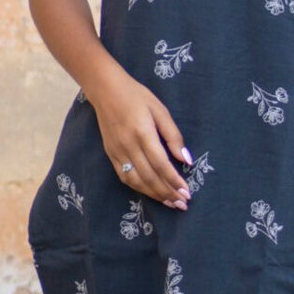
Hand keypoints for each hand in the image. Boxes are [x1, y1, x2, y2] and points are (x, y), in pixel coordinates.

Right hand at [85, 64, 191, 208]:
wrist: (106, 90)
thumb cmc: (137, 97)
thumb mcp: (161, 110)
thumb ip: (173, 135)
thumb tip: (186, 159)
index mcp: (143, 133)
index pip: (161, 164)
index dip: (174, 181)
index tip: (187, 192)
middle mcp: (129, 146)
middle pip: (150, 177)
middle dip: (167, 193)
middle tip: (183, 203)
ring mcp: (117, 152)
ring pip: (137, 181)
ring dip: (155, 195)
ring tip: (170, 202)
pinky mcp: (111, 155)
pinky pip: (125, 177)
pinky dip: (139, 188)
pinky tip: (151, 193)